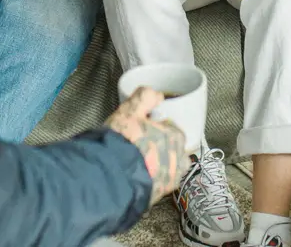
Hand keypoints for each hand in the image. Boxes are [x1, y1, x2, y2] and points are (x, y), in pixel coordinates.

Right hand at [105, 87, 187, 204]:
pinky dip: (151, 180)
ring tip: (139, 164)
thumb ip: (145, 97)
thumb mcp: (130, 110)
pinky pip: (159, 184)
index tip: (143, 130)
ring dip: (158, 164)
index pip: (171, 128)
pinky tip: (136, 177)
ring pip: (168, 167)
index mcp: (175, 136)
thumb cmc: (122, 142)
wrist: (112, 178)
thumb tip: (158, 95)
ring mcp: (171, 179)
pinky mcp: (160, 195)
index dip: (156, 127)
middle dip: (160, 146)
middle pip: (172, 148)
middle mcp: (179, 158)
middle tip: (139, 147)